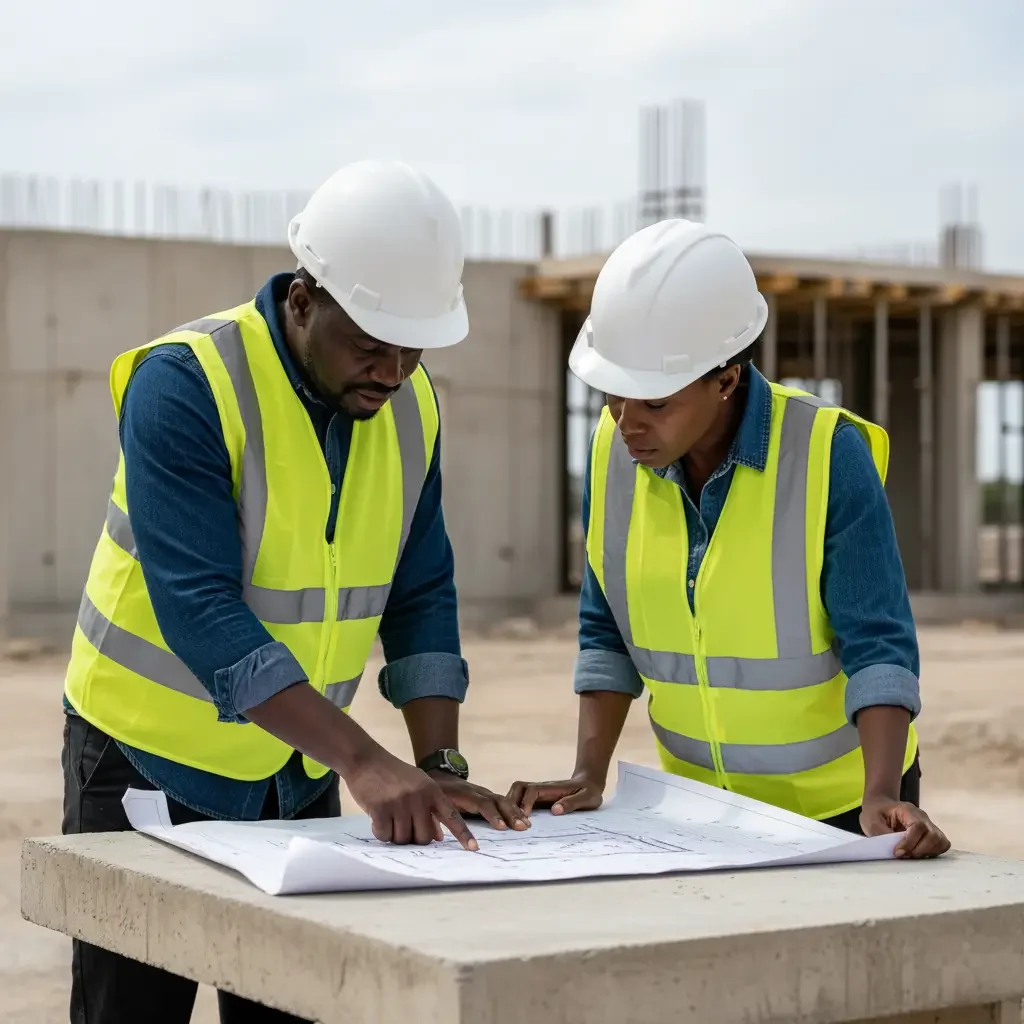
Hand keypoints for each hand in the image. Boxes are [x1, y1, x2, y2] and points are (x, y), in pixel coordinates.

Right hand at [345, 748, 477, 850]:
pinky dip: (380, 832)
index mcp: (432, 791)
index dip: (463, 834)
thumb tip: (438, 837)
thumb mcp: (418, 786)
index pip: (452, 816)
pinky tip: (377, 818)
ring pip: (403, 839)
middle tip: (403, 824)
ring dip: (395, 835)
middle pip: (424, 837)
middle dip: (414, 837)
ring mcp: (401, 803)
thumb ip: (430, 809)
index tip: (475, 848)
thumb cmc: (393, 775)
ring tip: (389, 817)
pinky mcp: (381, 808)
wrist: (367, 760)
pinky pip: (385, 836)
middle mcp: (420, 797)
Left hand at [428, 772, 530, 831]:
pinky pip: (503, 802)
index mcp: (465, 793)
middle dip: (510, 814)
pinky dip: (514, 809)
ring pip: (503, 801)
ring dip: (515, 812)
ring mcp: (484, 792)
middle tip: (521, 827)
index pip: (481, 804)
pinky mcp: (488, 796)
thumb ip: (435, 817)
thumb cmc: (436, 791)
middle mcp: (478, 791)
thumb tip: (436, 837)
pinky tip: (523, 819)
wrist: (440, 773)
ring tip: (526, 825)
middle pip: (497, 801)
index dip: (491, 815)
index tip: (501, 827)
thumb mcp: (433, 801)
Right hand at [506, 772, 603, 815]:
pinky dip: (515, 811)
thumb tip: (555, 810)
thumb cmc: (589, 792)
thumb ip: (572, 803)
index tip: (525, 818)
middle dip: (512, 803)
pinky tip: (518, 824)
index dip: (526, 803)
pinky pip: (521, 802)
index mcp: (552, 788)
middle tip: (515, 823)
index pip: (532, 790)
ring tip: (513, 824)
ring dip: (511, 806)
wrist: (589, 784)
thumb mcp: (587, 798)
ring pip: (517, 793)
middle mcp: (541, 788)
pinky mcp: (538, 800)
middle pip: (518, 788)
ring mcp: (538, 793)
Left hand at [860, 797, 950, 858]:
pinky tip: (919, 855)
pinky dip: (934, 853)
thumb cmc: (875, 812)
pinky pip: (942, 845)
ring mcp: (929, 825)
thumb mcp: (871, 821)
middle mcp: (923, 817)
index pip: (918, 826)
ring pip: (941, 841)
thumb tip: (894, 851)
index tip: (898, 852)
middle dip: (920, 850)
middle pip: (933, 835)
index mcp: (908, 810)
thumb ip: (881, 834)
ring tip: (911, 856)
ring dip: (928, 852)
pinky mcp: (932, 835)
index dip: (910, 842)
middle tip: (904, 856)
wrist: (880, 806)